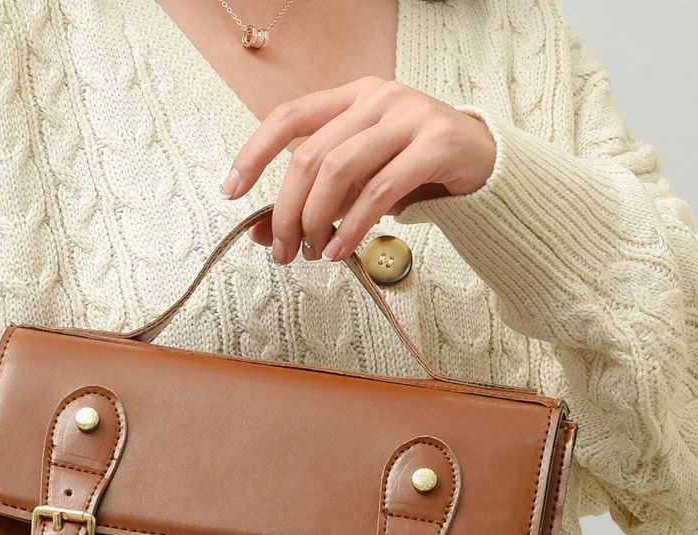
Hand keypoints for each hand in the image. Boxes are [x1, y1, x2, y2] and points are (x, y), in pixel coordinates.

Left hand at [219, 77, 495, 262]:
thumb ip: (316, 199)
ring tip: (314, 254)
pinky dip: (354, 226)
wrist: (485, 163)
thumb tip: (262, 234)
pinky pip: (381, 189)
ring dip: (318, 220)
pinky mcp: (436, 143)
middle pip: (310, 156)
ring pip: (340, 170)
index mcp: (353, 97)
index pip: (289, 117)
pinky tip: (342, 250)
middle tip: (285, 251)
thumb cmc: (415, 171)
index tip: (231, 190)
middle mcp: (378, 97)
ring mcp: (409, 115)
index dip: (254, 153)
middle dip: (288, 210)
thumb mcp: (360, 182)